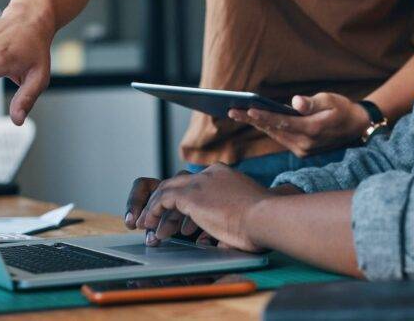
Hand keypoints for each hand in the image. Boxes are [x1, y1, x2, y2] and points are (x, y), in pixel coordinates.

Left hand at [135, 164, 272, 252]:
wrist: (266, 217)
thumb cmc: (264, 224)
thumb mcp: (245, 216)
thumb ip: (227, 222)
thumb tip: (209, 239)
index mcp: (226, 176)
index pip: (197, 185)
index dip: (185, 204)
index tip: (180, 225)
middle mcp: (211, 173)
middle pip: (179, 184)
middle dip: (166, 206)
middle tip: (159, 226)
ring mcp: (201, 182)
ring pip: (167, 189)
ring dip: (155, 209)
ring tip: (148, 227)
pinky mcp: (191, 195)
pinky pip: (162, 199)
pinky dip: (153, 211)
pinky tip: (149, 224)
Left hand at [228, 92, 369, 156]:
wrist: (357, 128)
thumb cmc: (343, 108)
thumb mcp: (331, 100)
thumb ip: (312, 102)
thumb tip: (295, 102)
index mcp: (312, 130)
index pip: (283, 122)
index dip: (264, 116)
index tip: (247, 109)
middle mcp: (305, 144)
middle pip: (274, 130)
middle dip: (252, 119)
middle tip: (231, 111)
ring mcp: (303, 150)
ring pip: (275, 135)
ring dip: (257, 124)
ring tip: (237, 112)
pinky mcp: (301, 151)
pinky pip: (281, 138)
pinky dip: (268, 128)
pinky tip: (254, 119)